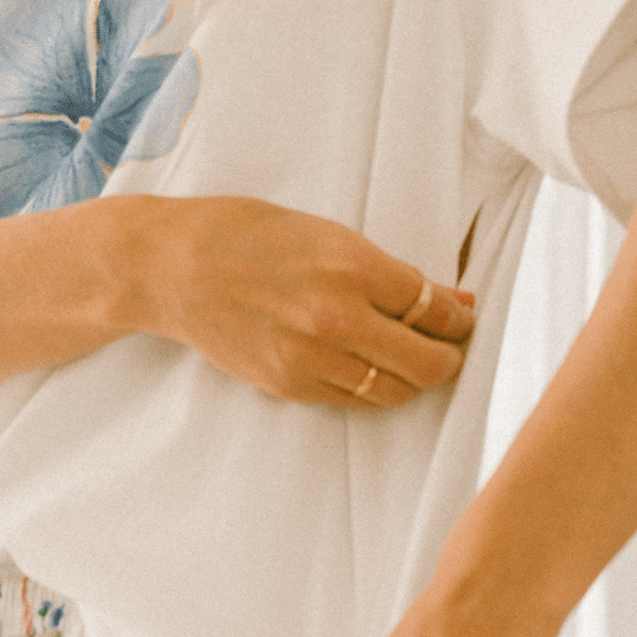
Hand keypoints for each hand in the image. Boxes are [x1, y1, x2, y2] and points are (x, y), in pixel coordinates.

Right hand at [142, 196, 475, 406]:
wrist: (175, 268)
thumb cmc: (247, 235)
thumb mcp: (328, 235)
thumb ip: (390, 272)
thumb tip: (449, 298)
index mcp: (355, 268)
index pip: (437, 310)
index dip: (459, 318)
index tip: (461, 316)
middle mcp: (339, 319)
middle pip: (428, 363)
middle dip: (448, 357)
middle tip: (449, 346)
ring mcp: (313, 359)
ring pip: (395, 391)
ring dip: (413, 378)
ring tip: (411, 358)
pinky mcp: (290, 385)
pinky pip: (353, 400)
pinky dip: (371, 388)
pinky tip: (367, 366)